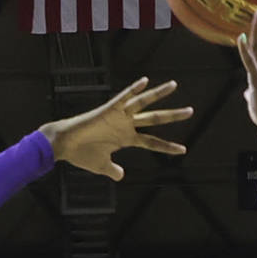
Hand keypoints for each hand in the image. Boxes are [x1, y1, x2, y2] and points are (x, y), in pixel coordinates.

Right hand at [41, 78, 190, 179]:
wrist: (65, 145)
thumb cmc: (81, 154)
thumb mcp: (101, 166)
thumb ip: (113, 170)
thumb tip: (121, 176)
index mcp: (126, 138)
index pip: (152, 142)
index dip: (167, 147)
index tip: (183, 150)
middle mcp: (126, 124)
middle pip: (155, 119)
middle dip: (173, 116)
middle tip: (191, 111)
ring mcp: (119, 116)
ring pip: (143, 103)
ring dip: (158, 94)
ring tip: (174, 85)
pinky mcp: (108, 109)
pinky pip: (123, 97)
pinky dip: (133, 90)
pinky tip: (144, 81)